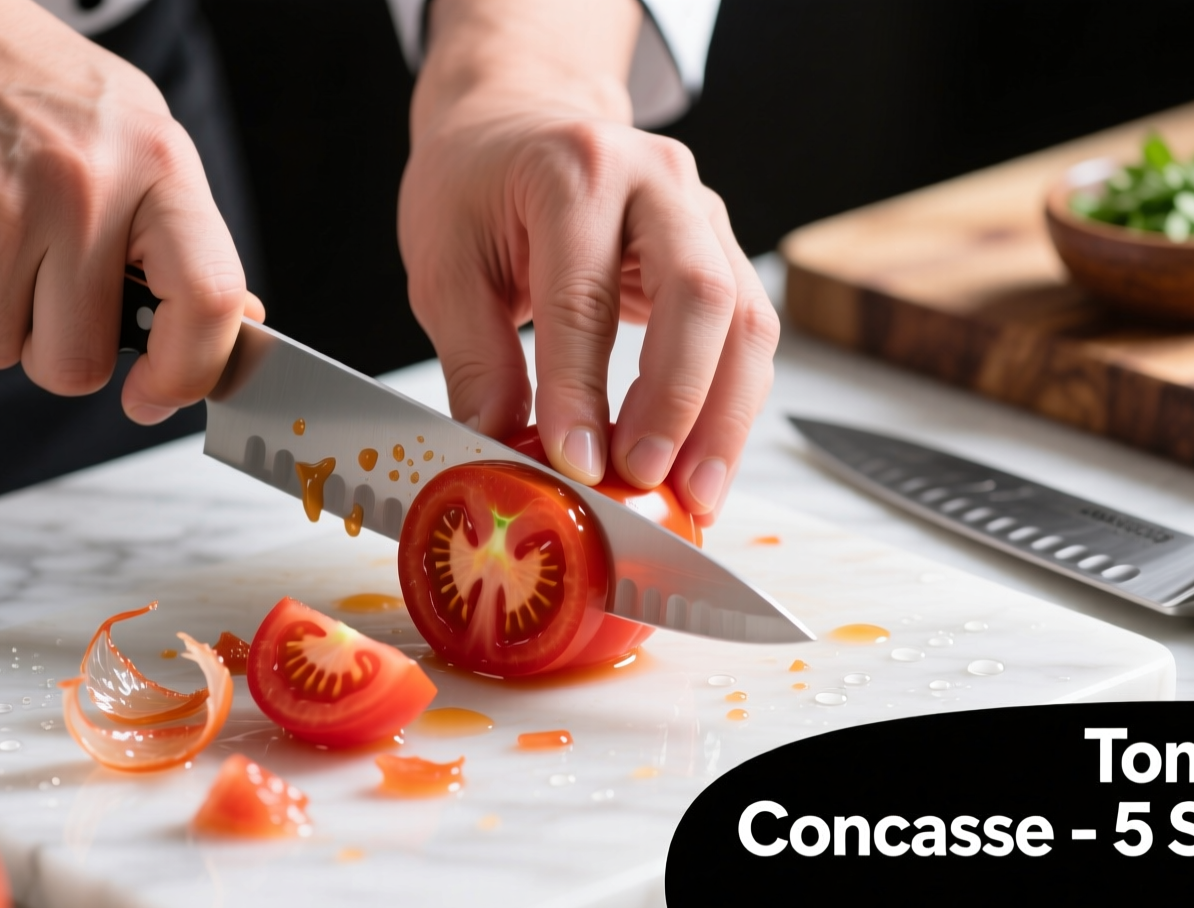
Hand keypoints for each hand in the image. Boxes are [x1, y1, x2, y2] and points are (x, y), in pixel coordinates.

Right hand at [0, 0, 260, 421]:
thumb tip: (241, 322)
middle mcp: (85, 190)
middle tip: (45, 287)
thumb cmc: (36, 89)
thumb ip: (185, 236)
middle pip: (79, 362)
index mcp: (158, 167)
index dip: (189, 372)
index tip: (156, 395)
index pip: (209, 297)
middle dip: (58, 349)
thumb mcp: (139, 138)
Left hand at [399, 0, 778, 524]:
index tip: (577, 462)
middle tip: (646, 477)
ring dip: (725, 419)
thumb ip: (474, 358)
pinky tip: (703, 464)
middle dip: (679, 401)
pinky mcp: (723, 252)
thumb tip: (500, 445)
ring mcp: (703, 213)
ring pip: (747, 322)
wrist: (517, 125)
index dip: (582, 388)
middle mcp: (655, 181)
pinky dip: (731, 407)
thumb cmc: (478, 188)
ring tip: (696, 495)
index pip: (584, 294)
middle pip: (701, 294)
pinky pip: (749, 336)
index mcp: (573, 171)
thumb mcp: (443, 265)